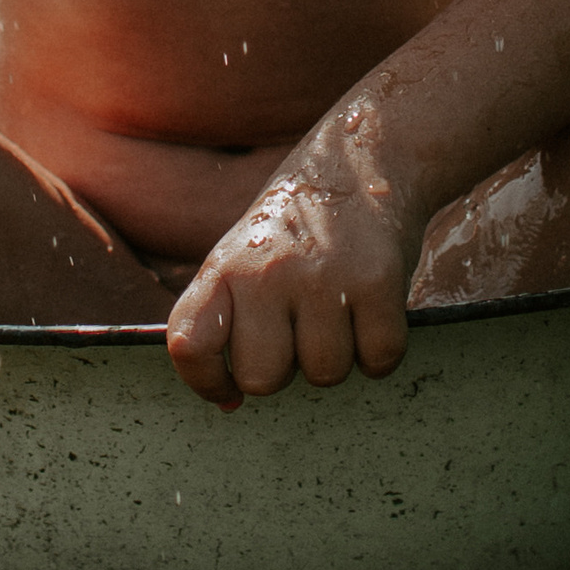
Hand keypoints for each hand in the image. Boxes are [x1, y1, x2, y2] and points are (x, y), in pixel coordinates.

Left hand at [164, 122, 419, 410]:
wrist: (358, 165)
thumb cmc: (292, 234)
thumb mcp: (239, 260)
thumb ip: (224, 324)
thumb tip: (229, 404)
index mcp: (223, 270)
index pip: (189, 345)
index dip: (205, 382)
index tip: (227, 388)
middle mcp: (265, 272)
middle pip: (262, 379)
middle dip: (286, 369)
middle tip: (298, 328)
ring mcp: (321, 276)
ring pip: (325, 374)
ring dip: (338, 356)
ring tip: (336, 310)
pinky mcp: (375, 280)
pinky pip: (378, 359)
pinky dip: (380, 350)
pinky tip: (371, 311)